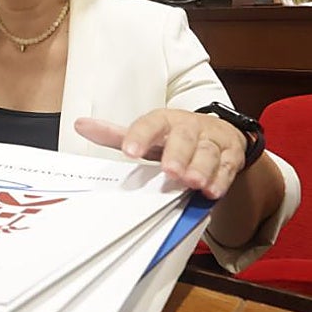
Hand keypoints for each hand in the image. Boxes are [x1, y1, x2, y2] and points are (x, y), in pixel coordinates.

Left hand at [74, 109, 246, 198]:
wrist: (219, 133)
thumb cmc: (174, 137)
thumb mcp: (148, 134)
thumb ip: (117, 134)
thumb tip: (80, 125)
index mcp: (165, 121)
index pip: (152, 124)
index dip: (140, 136)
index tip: (129, 152)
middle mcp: (190, 128)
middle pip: (184, 137)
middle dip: (177, 154)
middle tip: (169, 170)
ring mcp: (212, 141)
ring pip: (208, 152)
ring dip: (201, 168)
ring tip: (192, 182)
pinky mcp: (230, 155)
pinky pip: (227, 167)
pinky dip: (221, 179)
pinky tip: (212, 191)